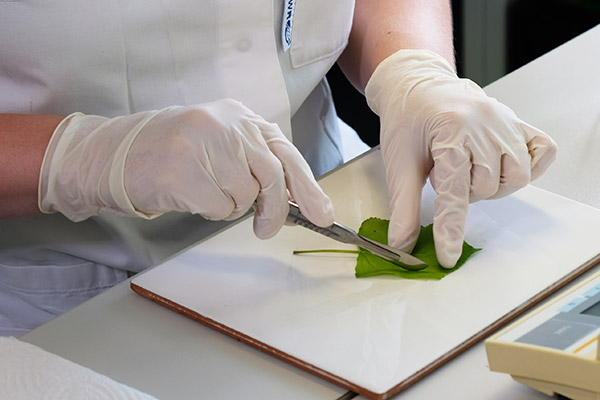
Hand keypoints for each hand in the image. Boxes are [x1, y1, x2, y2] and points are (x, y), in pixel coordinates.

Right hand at [39, 99, 333, 237]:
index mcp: (238, 116)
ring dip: (230, 206)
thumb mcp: (220, 145)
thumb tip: (297, 200)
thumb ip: (256, 163)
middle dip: (275, 210)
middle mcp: (226, 125)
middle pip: (273, 175)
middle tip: (265, 229)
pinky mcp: (185, 172)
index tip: (322, 214)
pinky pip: (220, 208)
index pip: (285, 153)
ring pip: (245, 195)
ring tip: (203, 191)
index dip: (307, 186)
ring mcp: (204, 146)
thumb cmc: (172, 154)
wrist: (114, 155)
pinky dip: (211, 212)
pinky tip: (190, 196)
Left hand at [365, 50, 556, 267]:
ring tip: (469, 169)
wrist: (417, 84)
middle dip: (464, 193)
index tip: (448, 257)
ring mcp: (506, 122)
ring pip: (516, 177)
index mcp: (451, 133)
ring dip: (492, 185)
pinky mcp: (517, 121)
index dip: (450, 229)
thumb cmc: (406, 120)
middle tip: (445, 176)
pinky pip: (543, 151)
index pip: (455, 193)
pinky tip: (501, 163)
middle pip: (488, 187)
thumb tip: (402, 244)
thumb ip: (404, 207)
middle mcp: (485, 126)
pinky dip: (528, 166)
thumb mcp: (399, 163)